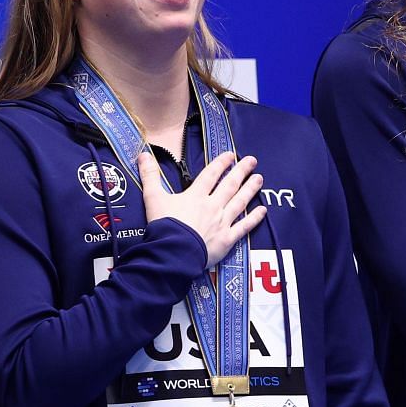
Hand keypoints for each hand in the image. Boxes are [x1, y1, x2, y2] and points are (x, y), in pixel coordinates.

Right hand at [138, 152, 265, 267]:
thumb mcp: (152, 198)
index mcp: (195, 196)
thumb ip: (149, 176)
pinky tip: (263, 210)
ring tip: (259, 178)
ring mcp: (221, 222)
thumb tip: (143, 154)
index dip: (221, 163)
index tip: (231, 154)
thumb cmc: (163, 226)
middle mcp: (212, 206)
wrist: (172, 252)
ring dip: (251, 189)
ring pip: (240, 202)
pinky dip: (254, 218)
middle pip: (230, 185)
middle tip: (253, 161)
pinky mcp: (226, 239)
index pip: (211, 175)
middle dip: (241, 171)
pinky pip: (244, 227)